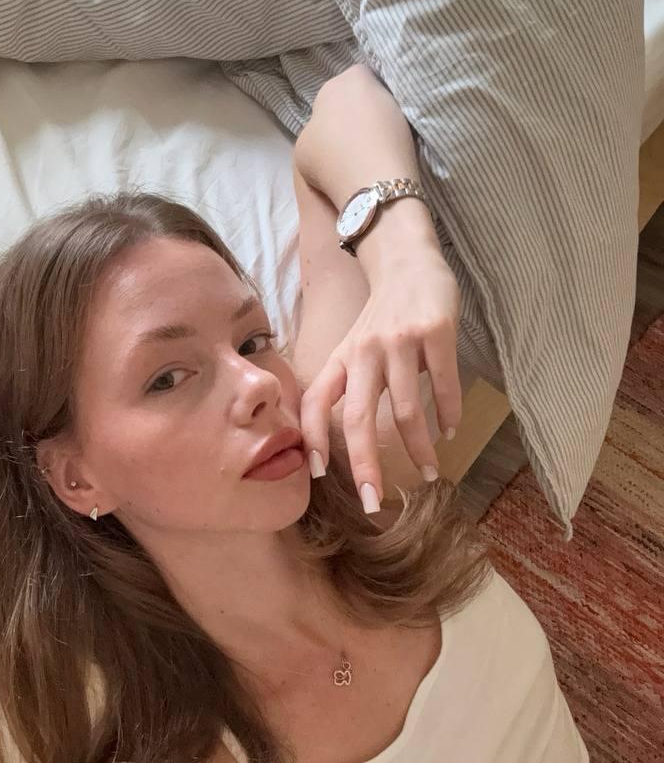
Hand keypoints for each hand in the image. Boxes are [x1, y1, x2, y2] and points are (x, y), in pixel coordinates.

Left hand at [300, 247, 461, 508]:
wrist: (409, 261)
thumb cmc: (382, 316)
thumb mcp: (353, 348)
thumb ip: (348, 386)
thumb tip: (339, 440)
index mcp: (340, 359)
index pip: (314, 403)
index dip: (312, 438)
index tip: (320, 475)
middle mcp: (364, 352)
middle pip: (357, 419)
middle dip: (365, 465)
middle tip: (374, 501)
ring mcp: (399, 342)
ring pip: (405, 410)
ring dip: (418, 449)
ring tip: (428, 473)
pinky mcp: (435, 332)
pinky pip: (443, 385)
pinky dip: (448, 415)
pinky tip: (450, 432)